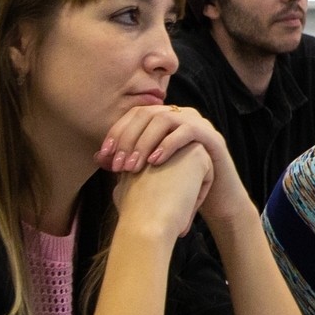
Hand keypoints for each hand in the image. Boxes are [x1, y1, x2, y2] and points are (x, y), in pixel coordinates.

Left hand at [100, 104, 247, 228]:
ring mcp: (198, 124)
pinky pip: (188, 131)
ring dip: (145, 142)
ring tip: (134, 166)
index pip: (134, 115)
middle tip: (117, 165)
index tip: (104, 155)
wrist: (215, 201)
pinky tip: (155, 162)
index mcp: (164, 120)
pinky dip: (168, 145)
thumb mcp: (150, 172)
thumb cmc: (180, 186)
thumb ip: (127, 162)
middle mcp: (181, 115)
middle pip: (147, 114)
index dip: (116, 132)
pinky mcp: (212, 137)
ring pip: (165, 120)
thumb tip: (99, 157)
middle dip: (128, 138)